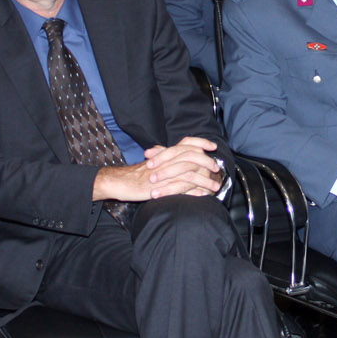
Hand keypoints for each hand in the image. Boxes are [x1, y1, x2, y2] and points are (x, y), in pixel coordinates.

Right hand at [96, 136, 223, 200]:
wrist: (120, 182)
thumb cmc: (136, 173)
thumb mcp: (153, 162)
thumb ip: (165, 156)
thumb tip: (178, 153)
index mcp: (165, 153)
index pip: (186, 142)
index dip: (200, 142)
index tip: (213, 146)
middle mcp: (166, 161)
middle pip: (191, 156)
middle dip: (207, 163)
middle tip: (216, 169)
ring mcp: (163, 174)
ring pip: (189, 173)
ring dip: (205, 180)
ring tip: (215, 187)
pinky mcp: (160, 188)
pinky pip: (181, 189)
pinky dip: (194, 192)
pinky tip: (202, 195)